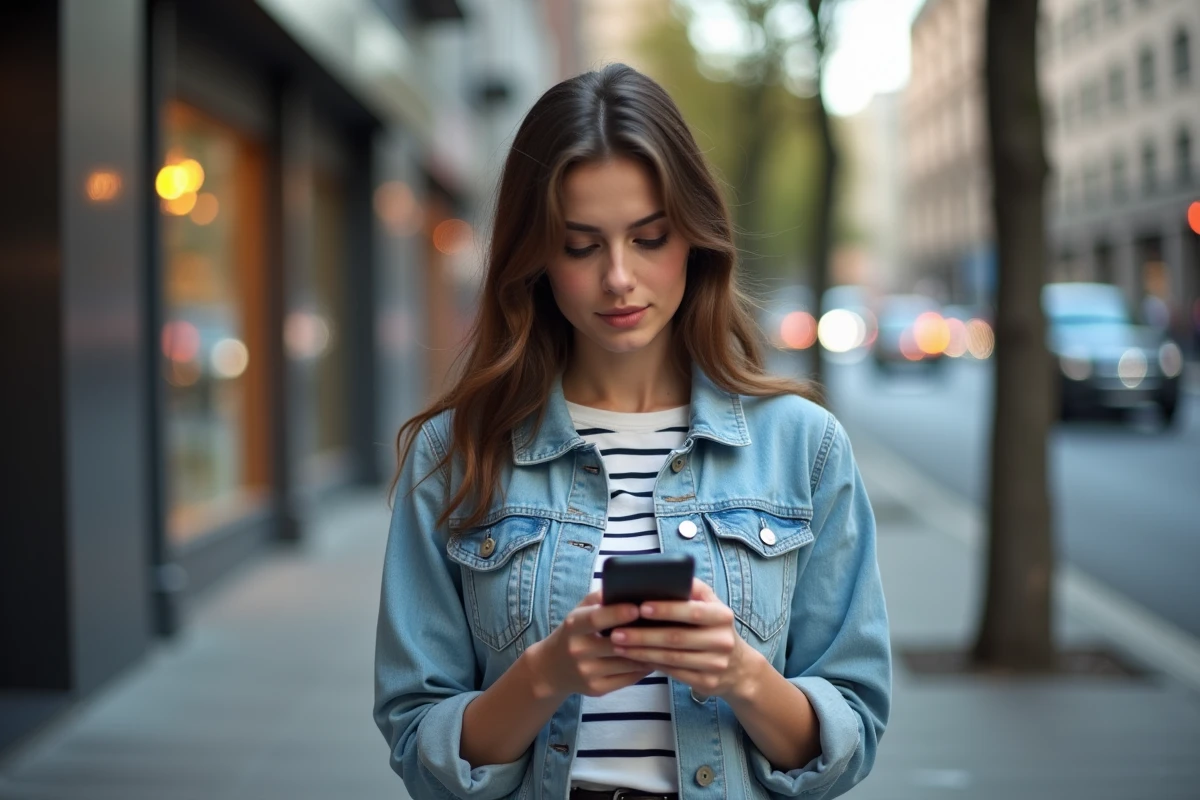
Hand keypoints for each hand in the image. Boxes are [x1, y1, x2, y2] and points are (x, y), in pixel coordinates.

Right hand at [524, 590, 654, 700]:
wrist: (552, 668)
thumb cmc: (574, 632)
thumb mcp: (579, 611)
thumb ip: (600, 599)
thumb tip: (630, 586)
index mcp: (573, 626)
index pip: (595, 619)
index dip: (617, 614)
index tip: (638, 607)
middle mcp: (577, 650)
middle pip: (615, 644)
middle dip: (641, 635)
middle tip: (664, 625)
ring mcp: (587, 672)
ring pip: (626, 663)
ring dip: (648, 653)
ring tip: (665, 641)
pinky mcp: (596, 689)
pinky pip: (628, 678)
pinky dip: (644, 668)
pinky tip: (654, 658)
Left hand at [607, 579, 759, 699]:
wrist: (739, 667)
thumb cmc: (713, 627)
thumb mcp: (710, 604)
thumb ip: (691, 590)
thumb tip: (661, 577)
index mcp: (722, 615)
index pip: (692, 611)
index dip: (666, 609)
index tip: (641, 606)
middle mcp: (722, 640)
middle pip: (677, 638)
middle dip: (643, 635)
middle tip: (617, 632)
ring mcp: (716, 664)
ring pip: (671, 658)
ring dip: (641, 652)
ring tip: (619, 645)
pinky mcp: (707, 682)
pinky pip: (673, 672)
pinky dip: (651, 664)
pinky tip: (633, 658)